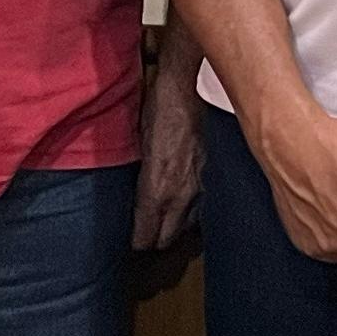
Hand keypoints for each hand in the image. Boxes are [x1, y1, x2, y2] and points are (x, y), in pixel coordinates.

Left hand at [133, 67, 204, 251]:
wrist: (184, 92)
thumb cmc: (154, 114)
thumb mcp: (135, 150)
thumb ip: (137, 183)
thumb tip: (133, 202)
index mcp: (156, 191)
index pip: (146, 237)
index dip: (136, 244)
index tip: (130, 243)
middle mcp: (179, 195)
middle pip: (167, 239)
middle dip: (154, 242)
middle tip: (143, 238)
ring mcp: (197, 187)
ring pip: (186, 226)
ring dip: (173, 228)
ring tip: (161, 224)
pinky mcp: (207, 176)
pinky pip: (197, 206)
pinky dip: (187, 211)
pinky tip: (180, 203)